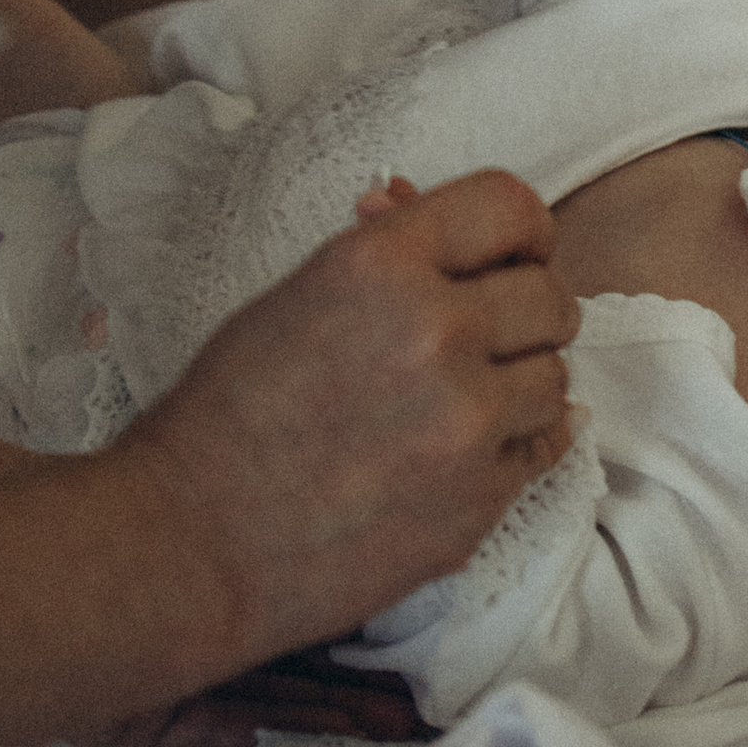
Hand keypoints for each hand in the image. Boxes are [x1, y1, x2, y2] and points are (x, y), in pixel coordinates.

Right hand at [109, 167, 579, 663]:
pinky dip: (516, 446)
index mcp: (379, 264)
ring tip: (459, 404)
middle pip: (551, 297)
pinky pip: (546, 446)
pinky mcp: (481, 498)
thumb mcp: (293, 301)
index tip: (512, 257)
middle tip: (485, 337)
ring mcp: (466, 421)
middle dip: (524, 313)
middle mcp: (435, 331)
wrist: (192, 544)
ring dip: (520, 385)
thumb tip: (413, 201)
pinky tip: (468, 450)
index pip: (511, 207)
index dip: (520, 233)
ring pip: (555, 376)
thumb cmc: (224, 419)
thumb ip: (377, 254)